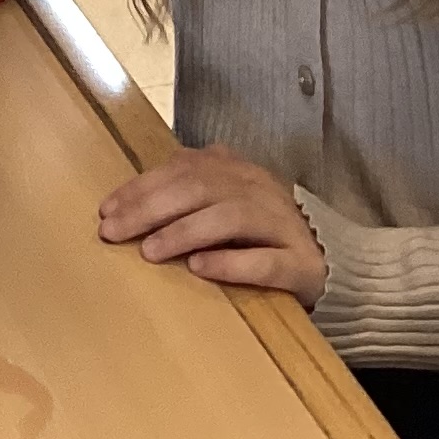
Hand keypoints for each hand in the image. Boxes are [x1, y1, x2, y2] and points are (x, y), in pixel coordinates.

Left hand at [99, 144, 326, 305]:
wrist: (332, 263)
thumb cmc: (262, 235)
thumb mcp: (224, 205)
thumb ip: (186, 194)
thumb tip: (125, 202)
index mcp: (238, 172)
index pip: (183, 170)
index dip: (142, 188)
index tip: (106, 211)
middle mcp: (260, 190)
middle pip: (200, 188)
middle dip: (151, 209)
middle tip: (115, 233)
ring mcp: (283, 225)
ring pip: (230, 218)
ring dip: (184, 232)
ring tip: (150, 250)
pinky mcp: (301, 264)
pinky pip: (266, 261)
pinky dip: (231, 263)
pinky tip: (200, 268)